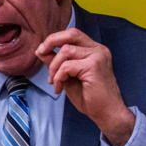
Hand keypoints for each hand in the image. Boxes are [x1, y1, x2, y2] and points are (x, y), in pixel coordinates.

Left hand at [36, 28, 134, 145]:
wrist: (105, 112)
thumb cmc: (88, 96)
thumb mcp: (67, 76)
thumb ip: (57, 62)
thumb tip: (40, 50)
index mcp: (93, 50)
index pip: (72, 34)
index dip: (54, 39)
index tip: (42, 51)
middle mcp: (98, 49)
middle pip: (71, 34)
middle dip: (51, 41)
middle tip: (41, 53)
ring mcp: (98, 56)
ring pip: (65, 51)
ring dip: (53, 68)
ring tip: (54, 82)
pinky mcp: (94, 66)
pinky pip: (66, 66)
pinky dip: (58, 77)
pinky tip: (59, 88)